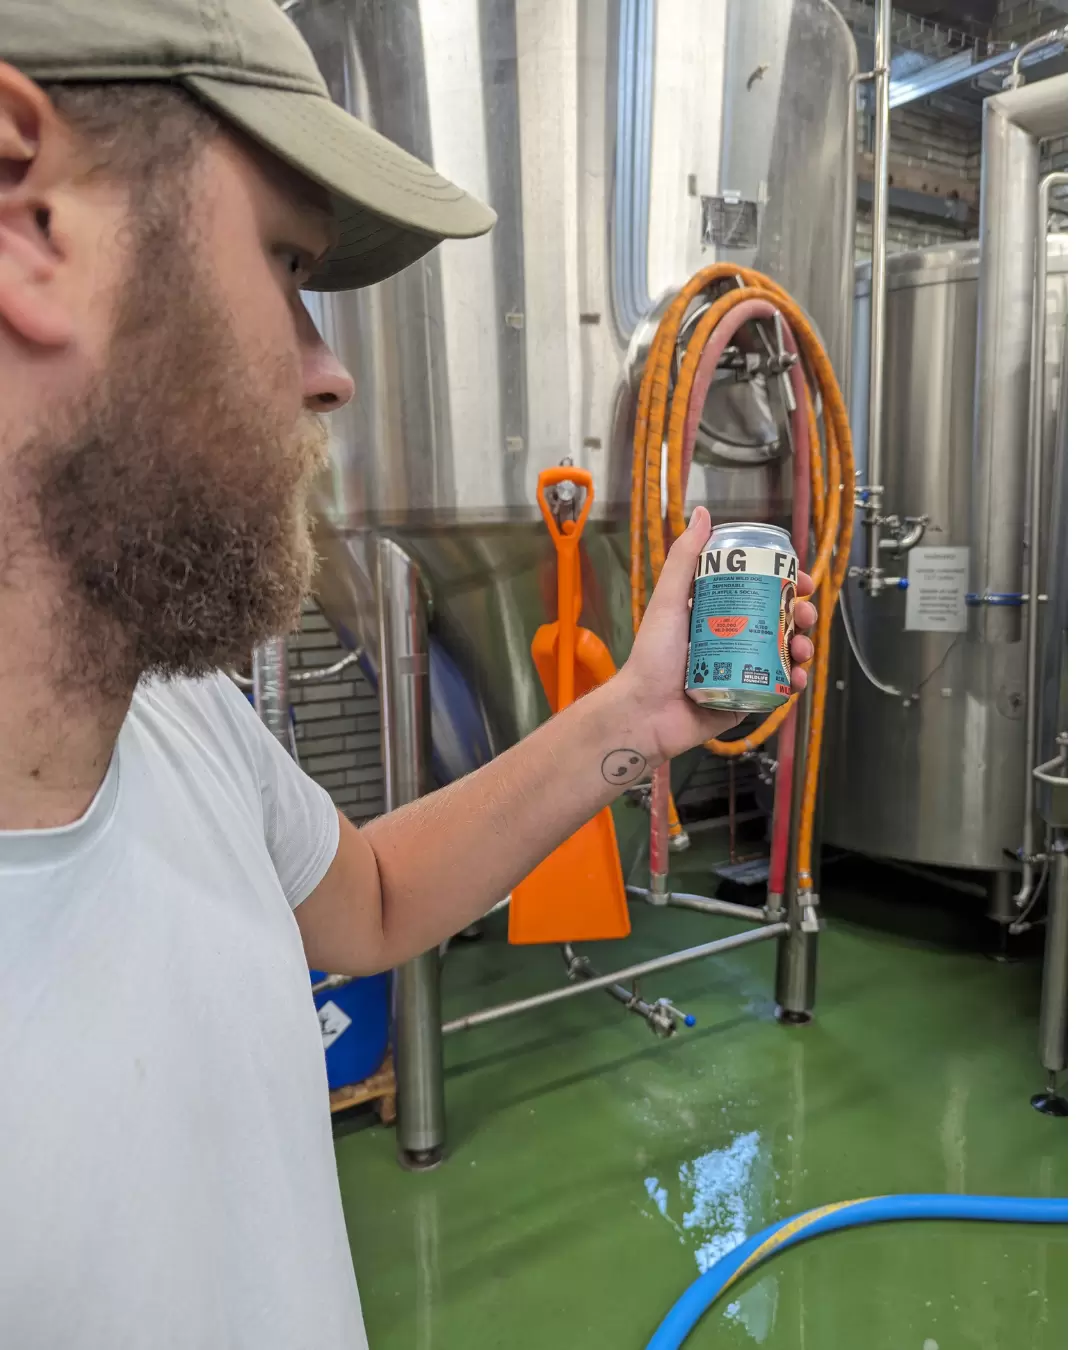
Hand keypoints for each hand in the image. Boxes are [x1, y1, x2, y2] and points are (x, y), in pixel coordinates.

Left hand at [613, 506, 816, 764]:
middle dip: (800, 616)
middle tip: (806, 616)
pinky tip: (798, 677)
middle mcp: (730, 639)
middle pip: (778, 622)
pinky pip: (777, 688)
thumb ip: (684, 559)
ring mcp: (740, 670)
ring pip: (783, 654)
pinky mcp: (745, 698)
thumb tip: (702, 514)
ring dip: (802, 647)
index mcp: (715, 614)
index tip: (802, 581)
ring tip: (802, 649)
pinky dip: (793, 682)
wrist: (645, 712)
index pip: (758, 592)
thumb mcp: (668, 600)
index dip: (785, 585)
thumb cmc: (652, 656)